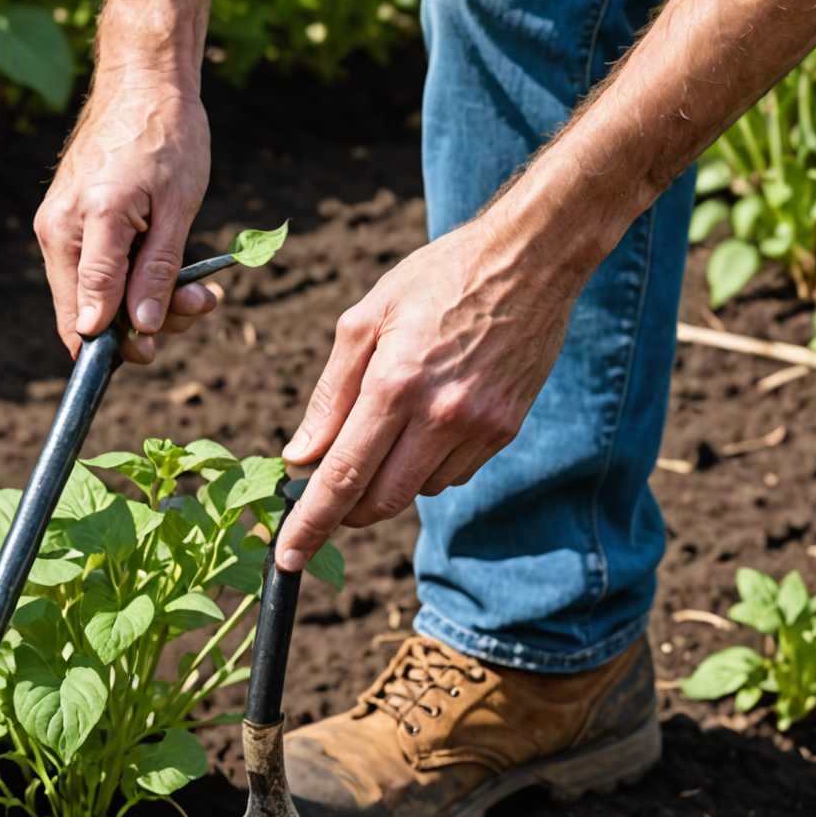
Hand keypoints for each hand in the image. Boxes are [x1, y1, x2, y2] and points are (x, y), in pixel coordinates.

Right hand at [34, 76, 215, 363]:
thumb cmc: (167, 136)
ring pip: (90, 297)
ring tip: (197, 290)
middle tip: (198, 307)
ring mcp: (56, 226)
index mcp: (90, 221)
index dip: (119, 344)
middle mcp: (59, 228)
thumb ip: (156, 272)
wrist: (141, 82)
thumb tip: (139, 330)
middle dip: (141, 325)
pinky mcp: (63, 223)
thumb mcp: (178, 208)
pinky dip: (127, 281)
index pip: (89, 311)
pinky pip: (91, 272)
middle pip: (85, 313)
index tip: (152, 352)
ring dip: (142, 305)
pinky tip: (169, 271)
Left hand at [273, 216, 580, 571]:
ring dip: (387, 482)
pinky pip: (452, 475)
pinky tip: (426, 424)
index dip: (310, 524)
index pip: (341, 476)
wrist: (529, 260)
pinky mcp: (504, 430)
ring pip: (415, 492)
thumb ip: (329, 395)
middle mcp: (440, 415)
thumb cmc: (436, 279)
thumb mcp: (365, 320)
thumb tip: (300, 456)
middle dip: (344, 512)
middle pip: (378, 502)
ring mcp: (478, 428)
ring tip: (387, 428)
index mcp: (394, 384)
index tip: (286, 557)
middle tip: (324, 496)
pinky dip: (425, 466)